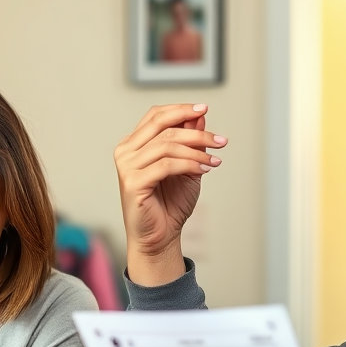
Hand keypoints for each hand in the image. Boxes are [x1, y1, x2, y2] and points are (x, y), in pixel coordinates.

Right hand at [113, 103, 225, 285]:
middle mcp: (126, 152)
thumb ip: (190, 142)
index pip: (156, 116)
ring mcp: (127, 167)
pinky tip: (204, 169)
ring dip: (197, 150)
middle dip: (196, 131)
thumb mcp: (186, 166)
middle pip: (163, 127)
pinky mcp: (133, 183)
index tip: (204, 109)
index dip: (180, 110)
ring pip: (167, 145)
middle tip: (219, 140)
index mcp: (134, 144)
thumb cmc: (169, 204)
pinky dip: (190, 164)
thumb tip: (199, 116)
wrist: (159, 236)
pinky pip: (166, 165)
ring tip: (214, 160)